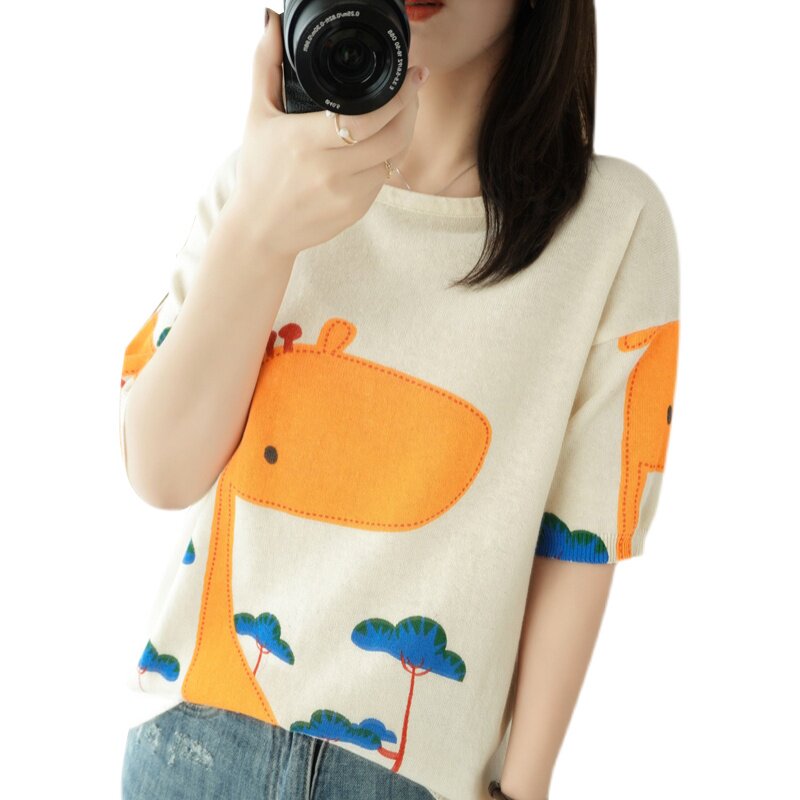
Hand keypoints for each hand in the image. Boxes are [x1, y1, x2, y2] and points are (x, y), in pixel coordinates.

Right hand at [228, 8, 429, 259]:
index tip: (411, 75)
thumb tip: (272, 22)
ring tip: (402, 111)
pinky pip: (383, 179)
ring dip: (405, 132)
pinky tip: (381, 143)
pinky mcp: (357, 212)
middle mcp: (329, 172)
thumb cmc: (260, 171)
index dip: (398, 95)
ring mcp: (347, 195)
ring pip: (394, 159)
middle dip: (411, 108)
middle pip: (393, 138)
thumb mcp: (257, 116)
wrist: (262, 230)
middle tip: (413, 89)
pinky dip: (387, 158)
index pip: (366, 118)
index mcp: (305, 142)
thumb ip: (265, 65)